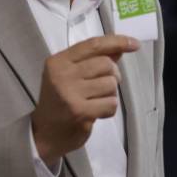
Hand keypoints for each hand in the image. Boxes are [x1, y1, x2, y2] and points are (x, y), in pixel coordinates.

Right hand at [31, 35, 139, 165]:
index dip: (116, 42)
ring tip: (96, 100)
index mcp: (58, 61)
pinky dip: (109, 108)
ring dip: (110, 94)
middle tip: (103, 86)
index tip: (134, 44)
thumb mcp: (70, 76)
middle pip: (106, 64)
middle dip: (113, 74)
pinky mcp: (80, 111)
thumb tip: (119, 48)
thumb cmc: (58, 102)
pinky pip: (111, 103)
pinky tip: (96, 112)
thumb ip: (92, 60)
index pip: (93, 45)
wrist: (43, 134)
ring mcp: (70, 93)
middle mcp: (63, 74)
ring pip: (111, 84)